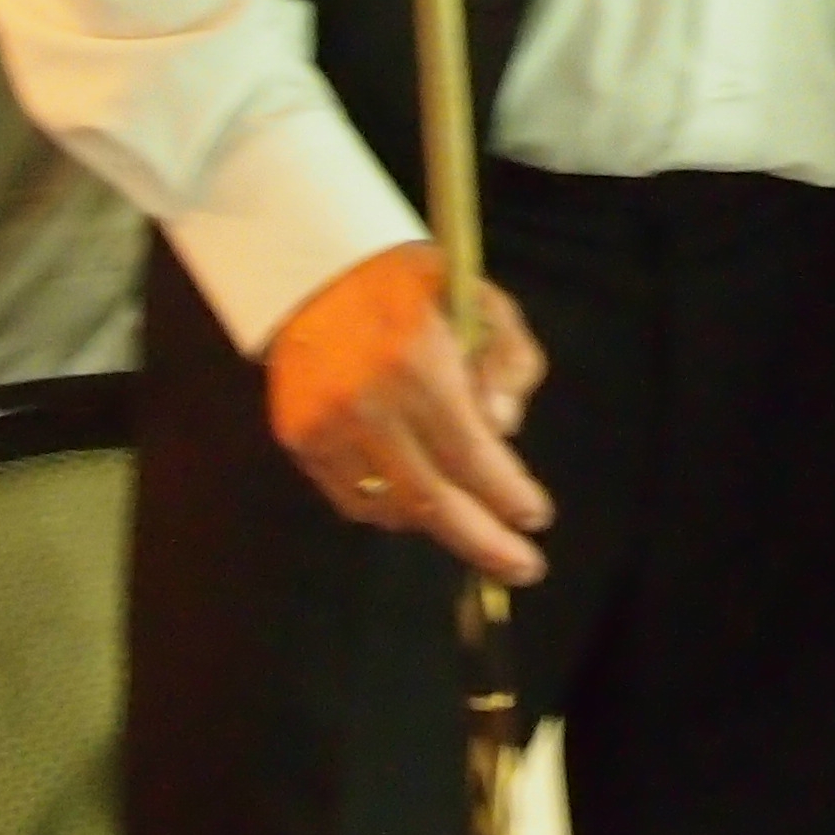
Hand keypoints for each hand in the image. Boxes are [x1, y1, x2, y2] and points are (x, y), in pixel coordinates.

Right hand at [267, 245, 554, 583]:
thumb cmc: (414, 286)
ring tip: (471, 517)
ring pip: (392, 509)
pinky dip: (392, 509)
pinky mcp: (297, 438)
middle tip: (524, 566)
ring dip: (438, 522)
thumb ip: (510, 363)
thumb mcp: (481, 301)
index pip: (471, 455)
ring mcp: (324, 426)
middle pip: (433, 501)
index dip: (508, 495)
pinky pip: (352, 501)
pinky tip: (420, 500)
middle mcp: (365, 402)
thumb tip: (504, 429)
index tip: (537, 517)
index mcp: (416, 363)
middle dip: (485, 542)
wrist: (314, 267)